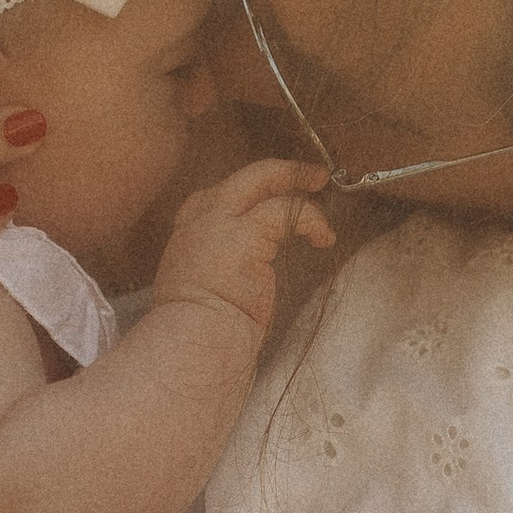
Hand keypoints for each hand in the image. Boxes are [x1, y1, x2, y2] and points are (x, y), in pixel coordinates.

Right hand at [149, 156, 333, 340]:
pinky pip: (286, 211)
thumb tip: (249, 262)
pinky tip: (323, 237)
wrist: (193, 342)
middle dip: (283, 171)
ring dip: (299, 183)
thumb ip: (219, 260)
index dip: (256, 190)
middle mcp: (200, 218)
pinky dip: (310, 218)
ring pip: (265, 181)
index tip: (279, 195)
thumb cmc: (200, 327)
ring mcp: (218, 221)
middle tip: (313, 175)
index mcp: (188, 230)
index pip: (222, 193)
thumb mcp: (201, 282)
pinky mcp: (243, 234)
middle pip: (245, 177)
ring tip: (322, 191)